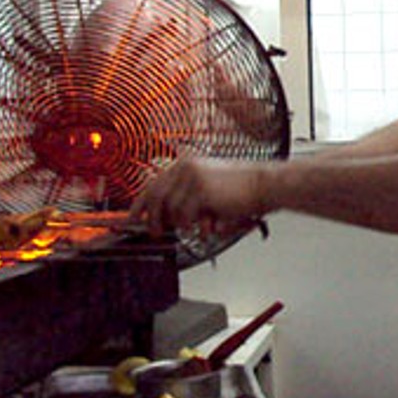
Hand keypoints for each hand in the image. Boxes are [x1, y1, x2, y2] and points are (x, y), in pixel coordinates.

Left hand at [130, 156, 269, 236]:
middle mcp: (186, 168)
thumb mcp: (210, 186)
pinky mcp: (201, 191)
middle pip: (155, 196)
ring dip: (182, 223)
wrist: (266, 184)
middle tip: (155, 233)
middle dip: (153, 219)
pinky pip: (186, 215)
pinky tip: (208, 224)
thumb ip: (187, 196)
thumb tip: (166, 217)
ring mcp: (193, 178)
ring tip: (197, 226)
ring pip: (171, 209)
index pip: (153, 184)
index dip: (139, 204)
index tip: (132, 219)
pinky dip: (194, 224)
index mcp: (186, 164)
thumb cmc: (243, 188)